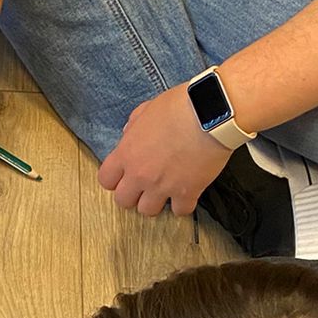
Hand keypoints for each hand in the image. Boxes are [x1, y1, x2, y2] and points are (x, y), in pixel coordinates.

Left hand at [97, 83, 230, 216]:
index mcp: (127, 153)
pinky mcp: (187, 192)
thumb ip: (133, 126)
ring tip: (165, 191)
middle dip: (133, 194)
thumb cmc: (180, 106)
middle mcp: (140, 174)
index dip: (115, 180)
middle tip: (144, 186)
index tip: (124, 176)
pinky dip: (183, 204)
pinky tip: (186, 194)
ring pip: (147, 211)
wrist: (211, 112)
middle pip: (123, 201)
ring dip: (156, 202)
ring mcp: (162, 186)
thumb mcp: (147, 109)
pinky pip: (180, 211)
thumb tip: (128, 134)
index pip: (106, 180)